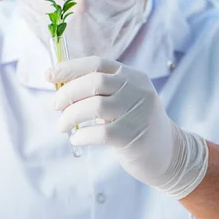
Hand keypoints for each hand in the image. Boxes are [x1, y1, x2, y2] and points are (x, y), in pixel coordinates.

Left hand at [46, 56, 208, 198]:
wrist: (169, 154)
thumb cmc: (136, 125)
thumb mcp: (125, 100)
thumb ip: (101, 91)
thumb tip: (59, 84)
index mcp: (133, 76)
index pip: (97, 63)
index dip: (70, 67)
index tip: (49, 74)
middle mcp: (137, 89)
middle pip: (94, 82)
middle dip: (67, 93)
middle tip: (55, 106)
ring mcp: (137, 111)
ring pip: (94, 106)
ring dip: (70, 116)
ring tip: (62, 126)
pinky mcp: (133, 135)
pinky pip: (98, 133)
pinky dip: (81, 136)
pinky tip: (77, 139)